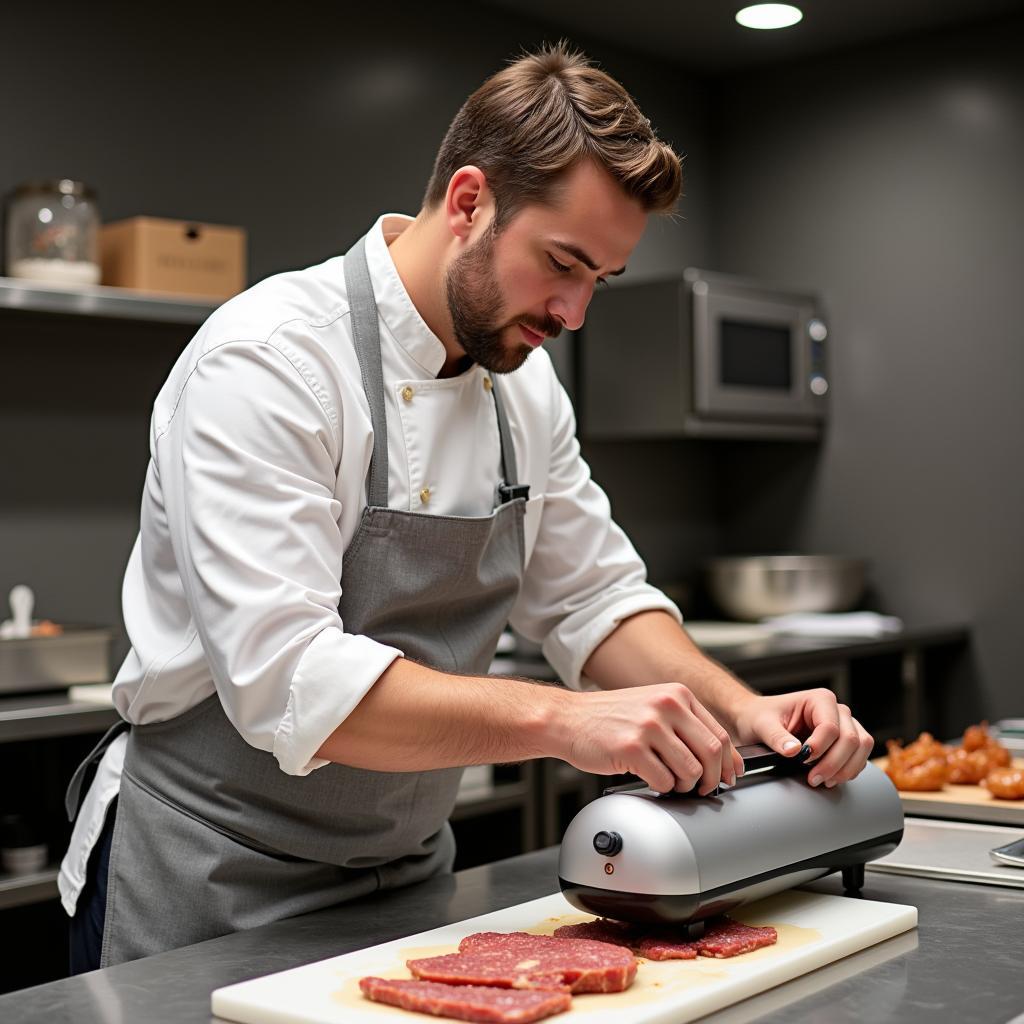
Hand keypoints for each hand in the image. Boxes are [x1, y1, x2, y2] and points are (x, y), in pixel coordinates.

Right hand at [554, 683, 743, 794]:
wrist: (566, 718)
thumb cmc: (607, 718)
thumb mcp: (651, 706)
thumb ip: (683, 724)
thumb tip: (718, 756)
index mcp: (676, 694)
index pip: (719, 733)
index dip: (729, 762)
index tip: (729, 776)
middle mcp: (666, 705)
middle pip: (712, 752)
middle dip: (712, 779)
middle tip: (703, 789)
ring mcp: (648, 726)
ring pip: (691, 770)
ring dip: (684, 786)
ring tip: (670, 783)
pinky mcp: (631, 748)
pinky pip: (664, 781)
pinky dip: (661, 788)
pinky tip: (649, 780)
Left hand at [730, 689, 873, 787]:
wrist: (757, 719)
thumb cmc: (760, 717)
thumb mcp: (762, 725)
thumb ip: (777, 736)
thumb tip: (793, 750)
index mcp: (819, 699)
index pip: (831, 727)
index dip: (820, 748)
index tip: (803, 760)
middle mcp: (836, 710)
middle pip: (851, 739)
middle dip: (833, 763)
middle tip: (813, 778)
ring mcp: (844, 724)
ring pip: (861, 747)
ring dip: (845, 769)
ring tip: (824, 780)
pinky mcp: (845, 740)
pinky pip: (859, 756)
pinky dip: (848, 770)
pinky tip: (831, 777)